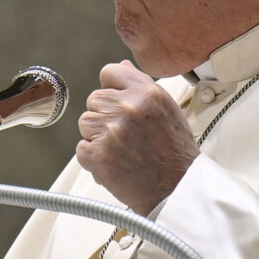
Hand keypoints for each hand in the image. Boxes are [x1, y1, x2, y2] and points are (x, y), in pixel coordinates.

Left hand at [74, 60, 197, 214]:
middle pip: (95, 99)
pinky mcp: (97, 155)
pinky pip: (82, 148)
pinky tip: (115, 162)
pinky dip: (93, 157)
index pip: (109, 72)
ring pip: (85, 123)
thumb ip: (141, 86)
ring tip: (122, 149)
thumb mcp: (168, 111)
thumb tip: (121, 67)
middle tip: (126, 134)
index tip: (116, 100)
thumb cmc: (176, 155)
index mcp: (147, 94)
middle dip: (105, 116)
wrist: (177, 191)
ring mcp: (110, 132)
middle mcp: (127, 108)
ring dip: (98, 136)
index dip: (111, 88)